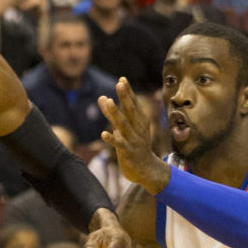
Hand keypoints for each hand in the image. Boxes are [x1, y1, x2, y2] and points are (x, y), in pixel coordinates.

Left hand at [99, 78, 170, 194]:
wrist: (146, 169)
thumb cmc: (134, 145)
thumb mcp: (123, 128)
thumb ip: (111, 113)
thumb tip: (102, 97)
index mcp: (140, 121)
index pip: (133, 104)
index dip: (128, 92)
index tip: (122, 79)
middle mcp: (138, 128)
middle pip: (131, 110)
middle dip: (125, 97)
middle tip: (120, 83)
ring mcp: (133, 140)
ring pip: (123, 125)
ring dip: (116, 113)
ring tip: (109, 101)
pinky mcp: (127, 152)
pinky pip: (119, 144)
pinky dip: (111, 138)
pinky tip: (103, 133)